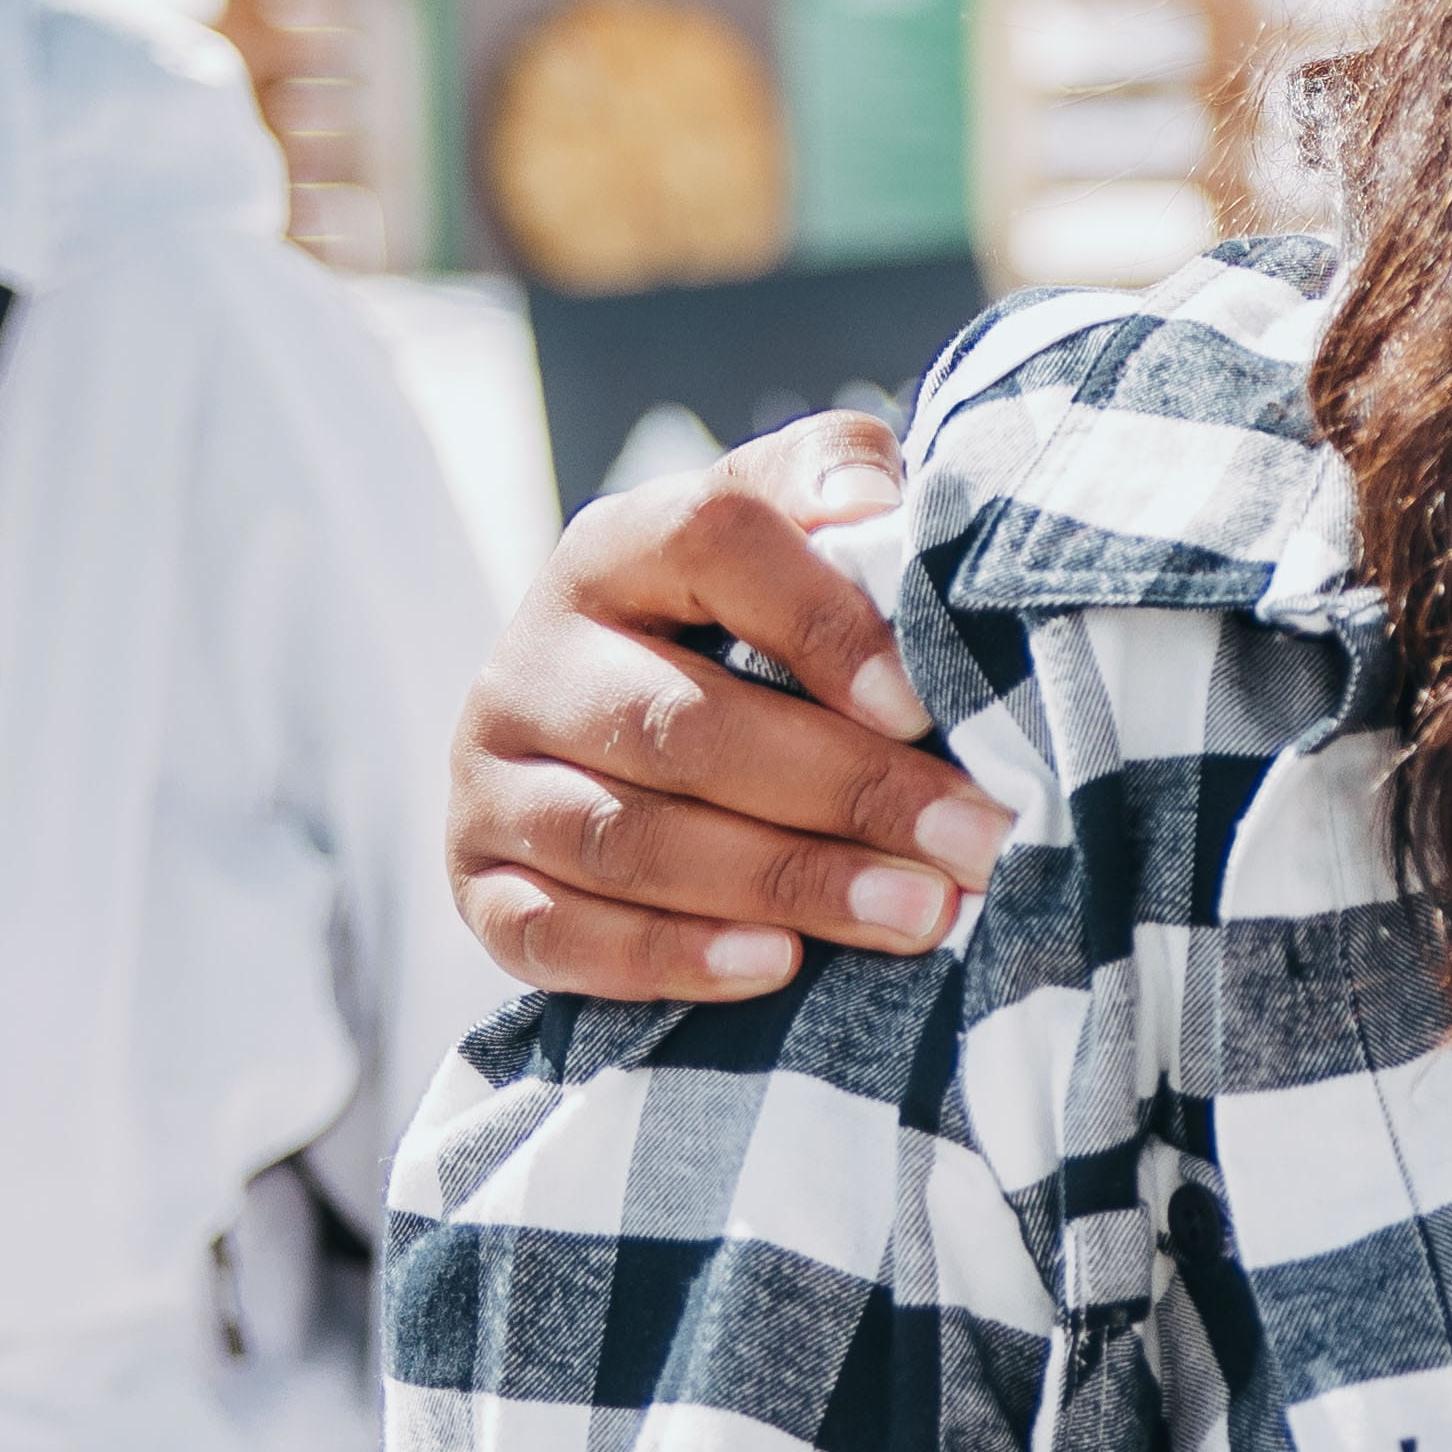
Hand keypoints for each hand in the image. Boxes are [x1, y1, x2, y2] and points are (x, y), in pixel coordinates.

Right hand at [444, 410, 1001, 1003]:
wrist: (636, 740)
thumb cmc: (758, 632)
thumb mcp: (793, 537)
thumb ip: (834, 485)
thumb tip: (874, 505)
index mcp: (615, 551)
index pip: (709, 542)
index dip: (822, 619)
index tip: (924, 702)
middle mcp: (533, 661)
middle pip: (682, 723)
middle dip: (844, 789)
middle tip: (972, 841)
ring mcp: (491, 779)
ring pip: (630, 839)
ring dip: (786, 883)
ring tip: (917, 915)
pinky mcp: (478, 885)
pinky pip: (557, 935)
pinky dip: (671, 956)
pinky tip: (778, 966)